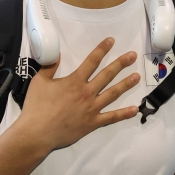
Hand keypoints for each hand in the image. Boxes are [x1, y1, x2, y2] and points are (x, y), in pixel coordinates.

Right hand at [19, 37, 139, 150]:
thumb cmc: (37, 106)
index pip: (92, 61)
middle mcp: (87, 92)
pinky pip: (111, 118)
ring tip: (137, 76)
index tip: (111, 41)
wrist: (37, 133)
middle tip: (132, 56)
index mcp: (75, 81)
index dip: (102, 49)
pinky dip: (123, 114)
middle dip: (121, 64)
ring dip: (126, 84)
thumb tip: (58, 55)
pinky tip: (135, 109)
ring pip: (113, 94)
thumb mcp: (40, 81)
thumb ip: (50, 67)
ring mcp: (92, 108)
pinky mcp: (92, 123)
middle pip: (107, 75)